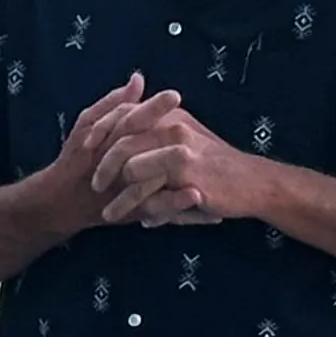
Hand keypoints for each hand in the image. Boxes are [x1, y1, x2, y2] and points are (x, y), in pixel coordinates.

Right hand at [31, 75, 181, 236]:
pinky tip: (196, 196)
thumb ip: (112, 104)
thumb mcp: (86, 126)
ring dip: (172, 172)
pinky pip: (153, 208)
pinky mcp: (129, 210)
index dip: (151, 109)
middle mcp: (111, 164)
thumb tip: (138, 80)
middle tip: (189, 126)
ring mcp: (120, 188)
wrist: (60, 201)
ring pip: (147, 179)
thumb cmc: (75, 159)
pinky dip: (174, 203)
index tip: (174, 96)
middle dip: (165, 136)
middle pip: (138, 147)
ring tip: (197, 162)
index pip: (128, 120)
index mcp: (103, 140)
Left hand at [91, 107, 263, 225]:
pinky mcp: (187, 174)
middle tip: (95, 187)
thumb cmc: (213, 164)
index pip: (121, 115)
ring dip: (120, 197)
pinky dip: (144, 209)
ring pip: (133, 171)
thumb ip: (153, 130)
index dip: (98, 132)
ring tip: (110, 213)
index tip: (82, 151)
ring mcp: (180, 148)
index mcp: (168, 115)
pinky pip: (152, 193)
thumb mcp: (183, 139)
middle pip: (121, 142)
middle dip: (103, 167)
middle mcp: (172, 126)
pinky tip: (142, 221)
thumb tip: (121, 127)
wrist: (253, 183)